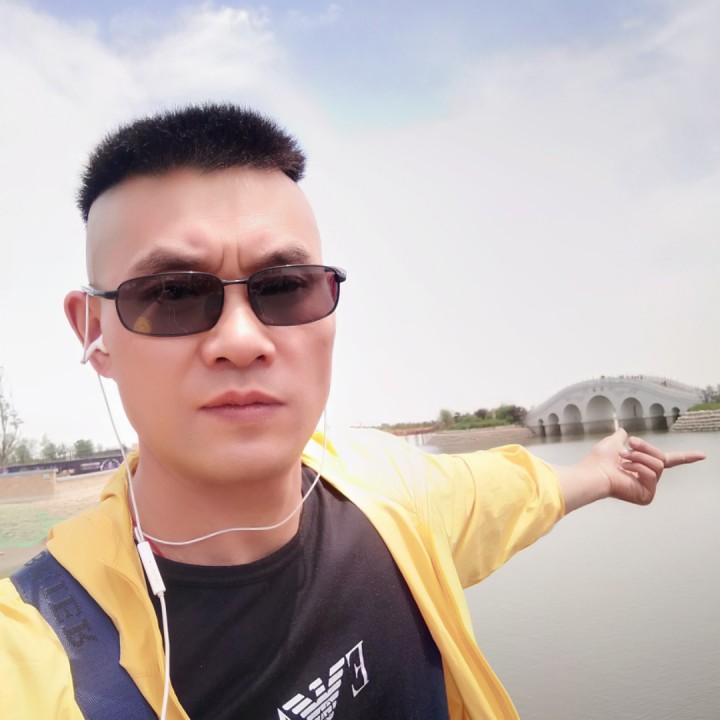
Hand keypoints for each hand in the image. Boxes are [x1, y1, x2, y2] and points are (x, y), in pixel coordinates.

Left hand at [587, 429, 705, 504]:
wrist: (594, 471)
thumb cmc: (600, 460)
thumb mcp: (613, 442)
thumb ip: (620, 437)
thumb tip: (622, 432)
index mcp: (643, 465)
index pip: (669, 460)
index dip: (686, 457)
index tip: (703, 455)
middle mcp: (648, 477)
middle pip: (662, 457)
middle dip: (645, 448)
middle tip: (629, 446)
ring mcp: (648, 487)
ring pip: (658, 464)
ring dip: (639, 457)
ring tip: (624, 459)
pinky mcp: (647, 495)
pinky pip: (652, 474)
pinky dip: (638, 468)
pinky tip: (626, 469)